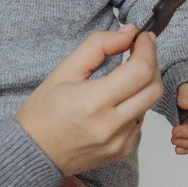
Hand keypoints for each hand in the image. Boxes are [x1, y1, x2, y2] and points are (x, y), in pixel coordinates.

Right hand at [15, 26, 161, 175]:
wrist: (33, 154)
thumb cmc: (43, 113)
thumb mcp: (64, 70)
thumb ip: (98, 46)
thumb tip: (129, 33)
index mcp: (93, 102)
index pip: (140, 71)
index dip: (147, 49)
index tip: (143, 37)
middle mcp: (111, 126)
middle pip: (154, 88)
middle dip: (151, 64)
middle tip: (139, 51)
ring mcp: (119, 142)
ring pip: (149, 105)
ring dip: (142, 85)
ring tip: (122, 77)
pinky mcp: (122, 151)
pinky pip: (139, 121)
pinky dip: (134, 105)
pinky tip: (114, 103)